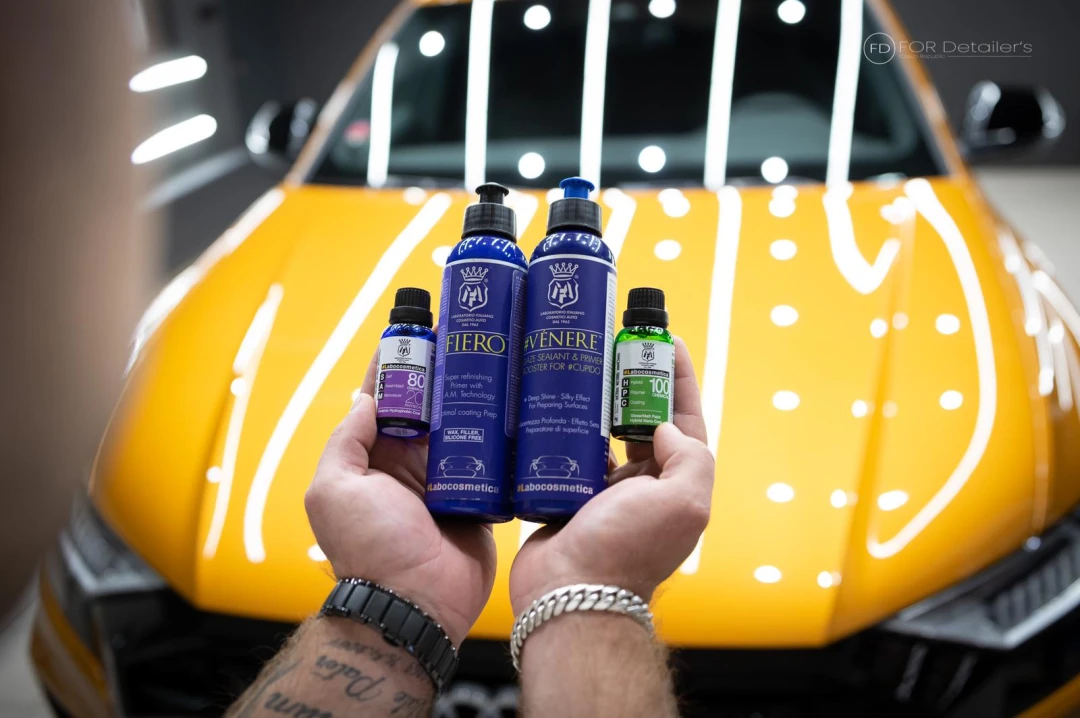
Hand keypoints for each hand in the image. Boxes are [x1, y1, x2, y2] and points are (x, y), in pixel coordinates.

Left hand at [304, 354, 495, 645]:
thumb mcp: (335, 488)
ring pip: (463, 427)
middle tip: (469, 339)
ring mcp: (448, 480)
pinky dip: (502, 437)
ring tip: (498, 363)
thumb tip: (366, 398)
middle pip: (429, 408)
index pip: (383, 400)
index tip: (415, 331)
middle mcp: (410, 466)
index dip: (397, 366)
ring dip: (476, 400)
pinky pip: (492, 460)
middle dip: (444, 375)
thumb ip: (347, 440)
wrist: (416, 603)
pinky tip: (517, 408)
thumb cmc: (370, 549)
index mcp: (373, 460)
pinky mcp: (481, 497)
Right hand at [509, 337, 713, 613]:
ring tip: (585, 365)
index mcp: (677, 483)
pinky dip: (568, 426)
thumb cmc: (626, 549)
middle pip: (643, 420)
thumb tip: (663, 428)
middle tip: (616, 346)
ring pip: (606, 432)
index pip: (685, 419)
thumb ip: (689, 458)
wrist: (569, 591)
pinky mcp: (568, 491)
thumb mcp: (682, 502)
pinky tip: (556, 402)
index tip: (667, 341)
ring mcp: (606, 489)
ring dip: (600, 400)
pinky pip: (571, 450)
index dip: (679, 378)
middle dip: (634, 382)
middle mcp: (645, 485)